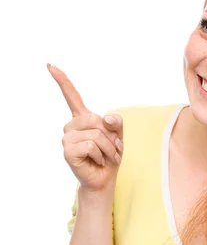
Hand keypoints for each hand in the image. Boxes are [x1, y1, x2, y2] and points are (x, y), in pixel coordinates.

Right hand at [47, 63, 123, 192]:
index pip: (72, 96)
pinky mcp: (68, 151)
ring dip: (108, 148)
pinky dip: (101, 155)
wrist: (105, 178)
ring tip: (106, 157)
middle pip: (96, 119)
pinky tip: (98, 161)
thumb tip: (106, 117)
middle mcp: (71, 126)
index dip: (62, 80)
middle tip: (112, 149)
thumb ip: (116, 122)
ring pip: (96, 134)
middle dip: (110, 137)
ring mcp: (67, 138)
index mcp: (82, 118)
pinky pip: (91, 145)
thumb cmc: (109, 156)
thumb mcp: (118, 136)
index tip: (50, 65)